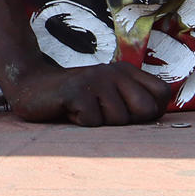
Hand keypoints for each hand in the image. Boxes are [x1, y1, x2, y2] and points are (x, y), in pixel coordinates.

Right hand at [6, 62, 173, 126]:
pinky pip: (94, 122)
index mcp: (127, 71)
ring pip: (119, 120)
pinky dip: (81, 123)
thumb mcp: (109, 96)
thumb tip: (159, 115)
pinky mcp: (77, 91)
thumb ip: (135, 102)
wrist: (32, 85)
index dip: (149, 112)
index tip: (125, 112)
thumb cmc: (76, 98)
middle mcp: (115, 71)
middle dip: (126, 121)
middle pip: (145, 110)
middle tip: (102, 113)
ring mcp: (96, 79)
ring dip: (99, 123)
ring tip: (83, 110)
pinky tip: (70, 111)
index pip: (162, 94)